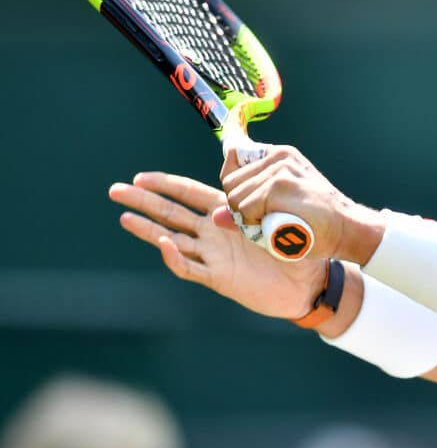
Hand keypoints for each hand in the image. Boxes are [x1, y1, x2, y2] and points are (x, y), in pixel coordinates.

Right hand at [109, 172, 325, 319]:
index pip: (189, 192)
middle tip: (115, 190)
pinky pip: (191, 267)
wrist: (309, 282)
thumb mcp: (280, 213)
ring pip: (173, 239)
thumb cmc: (298, 244)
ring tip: (124, 217)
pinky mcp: (218, 277)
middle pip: (172, 213)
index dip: (164, 184)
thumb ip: (260, 194)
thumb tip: (245, 165)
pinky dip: (176, 257)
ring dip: (149, 229)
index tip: (140, 177)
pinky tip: (163, 244)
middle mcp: (215, 232)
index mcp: (228, 212)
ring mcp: (214, 255)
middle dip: (144, 201)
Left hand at [220, 145, 383, 262]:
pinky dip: (255, 223)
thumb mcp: (281, 207)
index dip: (234, 186)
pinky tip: (276, 225)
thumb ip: (249, 206)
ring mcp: (278, 169)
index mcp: (279, 155)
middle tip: (265, 219)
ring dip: (248, 218)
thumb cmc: (316, 222)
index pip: (234, 159)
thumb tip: (216, 216)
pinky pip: (246, 208)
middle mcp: (277, 156)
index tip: (248, 206)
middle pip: (230, 182)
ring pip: (235, 197)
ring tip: (274, 223)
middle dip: (240, 206)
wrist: (347, 228)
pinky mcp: (278, 185)